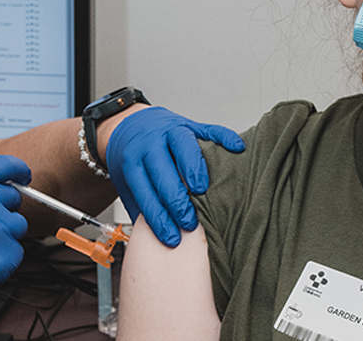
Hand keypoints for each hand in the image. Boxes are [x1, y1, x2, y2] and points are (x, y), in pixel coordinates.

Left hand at [105, 107, 243, 246]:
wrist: (130, 125)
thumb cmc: (134, 159)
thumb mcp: (126, 182)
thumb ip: (139, 204)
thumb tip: (151, 240)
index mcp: (132, 161)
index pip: (145, 191)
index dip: (158, 218)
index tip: (171, 238)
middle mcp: (151, 143)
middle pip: (164, 171)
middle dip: (176, 200)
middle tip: (189, 222)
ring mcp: (171, 130)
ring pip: (183, 145)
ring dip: (194, 168)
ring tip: (202, 190)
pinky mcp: (190, 124)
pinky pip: (209, 128)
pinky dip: (224, 137)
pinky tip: (236, 148)